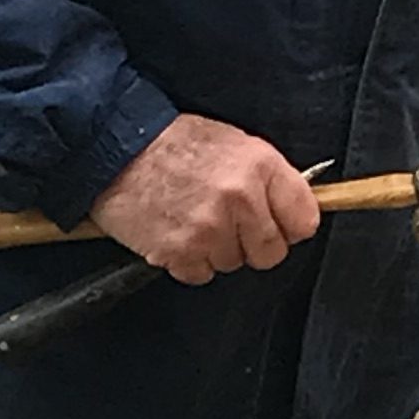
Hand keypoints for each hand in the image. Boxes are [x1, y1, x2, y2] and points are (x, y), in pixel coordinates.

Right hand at [92, 117, 322, 283]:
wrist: (114, 147)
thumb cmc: (173, 144)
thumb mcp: (234, 144)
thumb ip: (268, 180)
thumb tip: (292, 211)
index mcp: (260, 167)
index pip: (304, 221)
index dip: (289, 226)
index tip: (276, 223)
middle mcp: (240, 198)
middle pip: (271, 253)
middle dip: (252, 244)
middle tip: (228, 223)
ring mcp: (209, 228)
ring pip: (234, 265)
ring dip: (216, 250)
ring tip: (193, 218)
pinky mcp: (179, 251)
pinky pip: (201, 274)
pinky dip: (188, 260)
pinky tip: (176, 232)